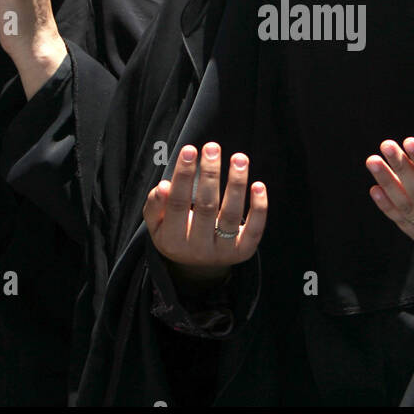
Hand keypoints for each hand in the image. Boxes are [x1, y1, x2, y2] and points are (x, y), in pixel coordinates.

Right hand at [144, 143, 267, 286]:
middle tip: (212, 147)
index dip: (183, 176)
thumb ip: (155, 205)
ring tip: (239, 158)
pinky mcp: (242, 252)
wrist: (196, 266)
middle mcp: (197, 249)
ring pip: (231, 216)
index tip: (189, 150)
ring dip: (236, 184)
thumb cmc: (175, 231)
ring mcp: (222, 252)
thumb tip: (164, 186)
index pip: (177, 204)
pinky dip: (258, 208)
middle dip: (210, 175)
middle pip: (206, 208)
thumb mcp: (156, 223)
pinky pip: (253, 230)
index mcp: (171, 240)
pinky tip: (258, 185)